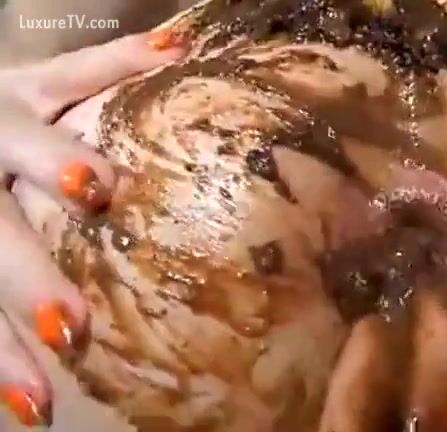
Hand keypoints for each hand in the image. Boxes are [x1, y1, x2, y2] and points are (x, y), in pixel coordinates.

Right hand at [0, 30, 184, 426]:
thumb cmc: (5, 109)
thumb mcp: (42, 81)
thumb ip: (106, 65)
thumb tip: (181, 43)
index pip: (23, 139)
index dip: (54, 161)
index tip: (98, 189)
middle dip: (26, 278)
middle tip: (73, 327)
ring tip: (38, 402)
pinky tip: (18, 407)